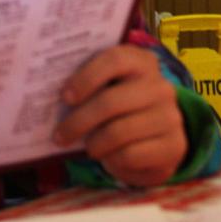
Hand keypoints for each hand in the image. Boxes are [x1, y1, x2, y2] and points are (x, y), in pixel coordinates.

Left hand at [55, 44, 186, 186]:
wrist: (158, 142)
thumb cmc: (122, 113)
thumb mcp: (109, 92)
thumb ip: (89, 88)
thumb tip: (46, 96)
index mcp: (142, 63)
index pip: (115, 60)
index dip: (86, 77)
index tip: (65, 97)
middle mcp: (161, 87)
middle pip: (111, 101)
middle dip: (78, 122)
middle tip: (60, 136)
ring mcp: (170, 116)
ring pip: (118, 132)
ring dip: (94, 144)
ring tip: (89, 148)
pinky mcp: (173, 146)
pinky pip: (130, 155)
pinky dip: (113, 161)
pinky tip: (111, 158)